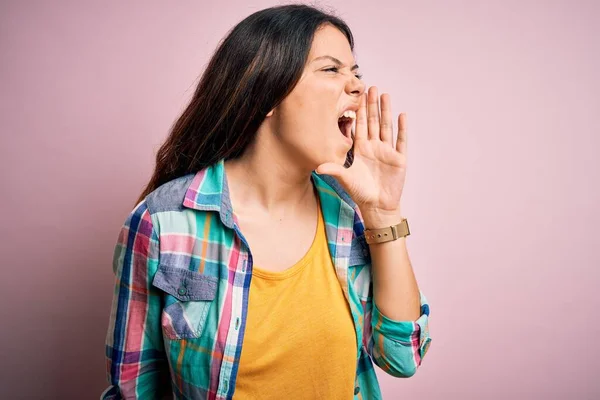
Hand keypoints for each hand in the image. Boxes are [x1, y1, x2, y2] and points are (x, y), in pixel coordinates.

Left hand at [316, 86, 407, 224]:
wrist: (377, 205)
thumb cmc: (360, 192)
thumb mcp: (345, 178)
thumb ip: (333, 170)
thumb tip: (317, 167)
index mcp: (360, 148)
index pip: (360, 125)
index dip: (359, 111)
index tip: (357, 96)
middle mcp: (373, 146)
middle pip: (373, 121)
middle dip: (372, 105)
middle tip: (371, 87)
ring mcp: (386, 151)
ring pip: (386, 126)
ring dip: (386, 111)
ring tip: (385, 95)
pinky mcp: (398, 158)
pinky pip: (400, 140)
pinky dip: (401, 128)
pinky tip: (401, 115)